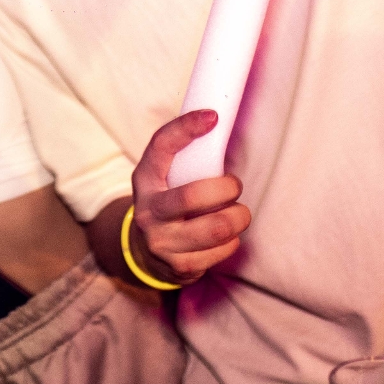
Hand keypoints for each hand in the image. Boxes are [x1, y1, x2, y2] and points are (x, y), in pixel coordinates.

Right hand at [129, 109, 252, 284]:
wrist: (146, 252)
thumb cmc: (167, 203)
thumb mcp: (165, 178)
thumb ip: (186, 158)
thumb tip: (219, 123)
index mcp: (144, 179)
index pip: (161, 147)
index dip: (185, 128)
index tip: (213, 117)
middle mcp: (148, 210)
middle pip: (193, 196)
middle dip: (227, 188)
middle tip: (234, 186)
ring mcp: (162, 241)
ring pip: (217, 228)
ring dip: (238, 216)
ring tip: (237, 212)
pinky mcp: (179, 266)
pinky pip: (222, 250)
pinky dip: (233, 240)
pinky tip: (224, 236)